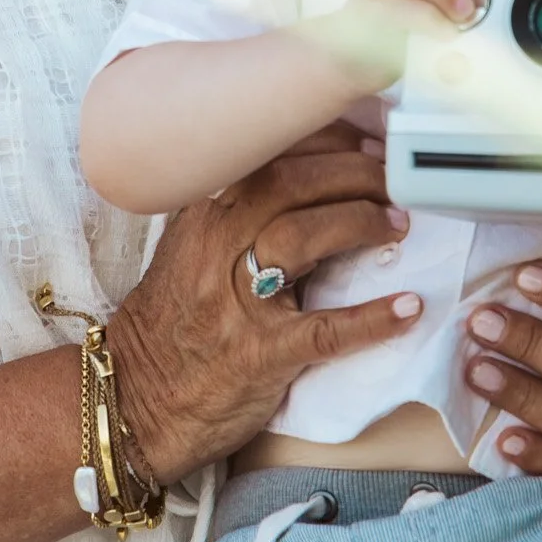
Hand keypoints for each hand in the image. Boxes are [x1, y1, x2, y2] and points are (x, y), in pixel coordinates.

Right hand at [106, 124, 421, 486]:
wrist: (134, 399)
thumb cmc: (173, 322)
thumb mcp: (190, 249)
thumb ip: (233, 211)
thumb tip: (303, 176)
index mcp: (203, 216)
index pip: (267, 155)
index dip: (325, 142)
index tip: (363, 144)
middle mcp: (216, 248)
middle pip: (291, 184)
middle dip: (352, 174)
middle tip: (392, 181)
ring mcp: (237, 303)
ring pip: (303, 237)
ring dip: (361, 222)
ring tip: (398, 224)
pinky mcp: (260, 356)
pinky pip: (323, 331)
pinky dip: (372, 319)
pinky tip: (407, 307)